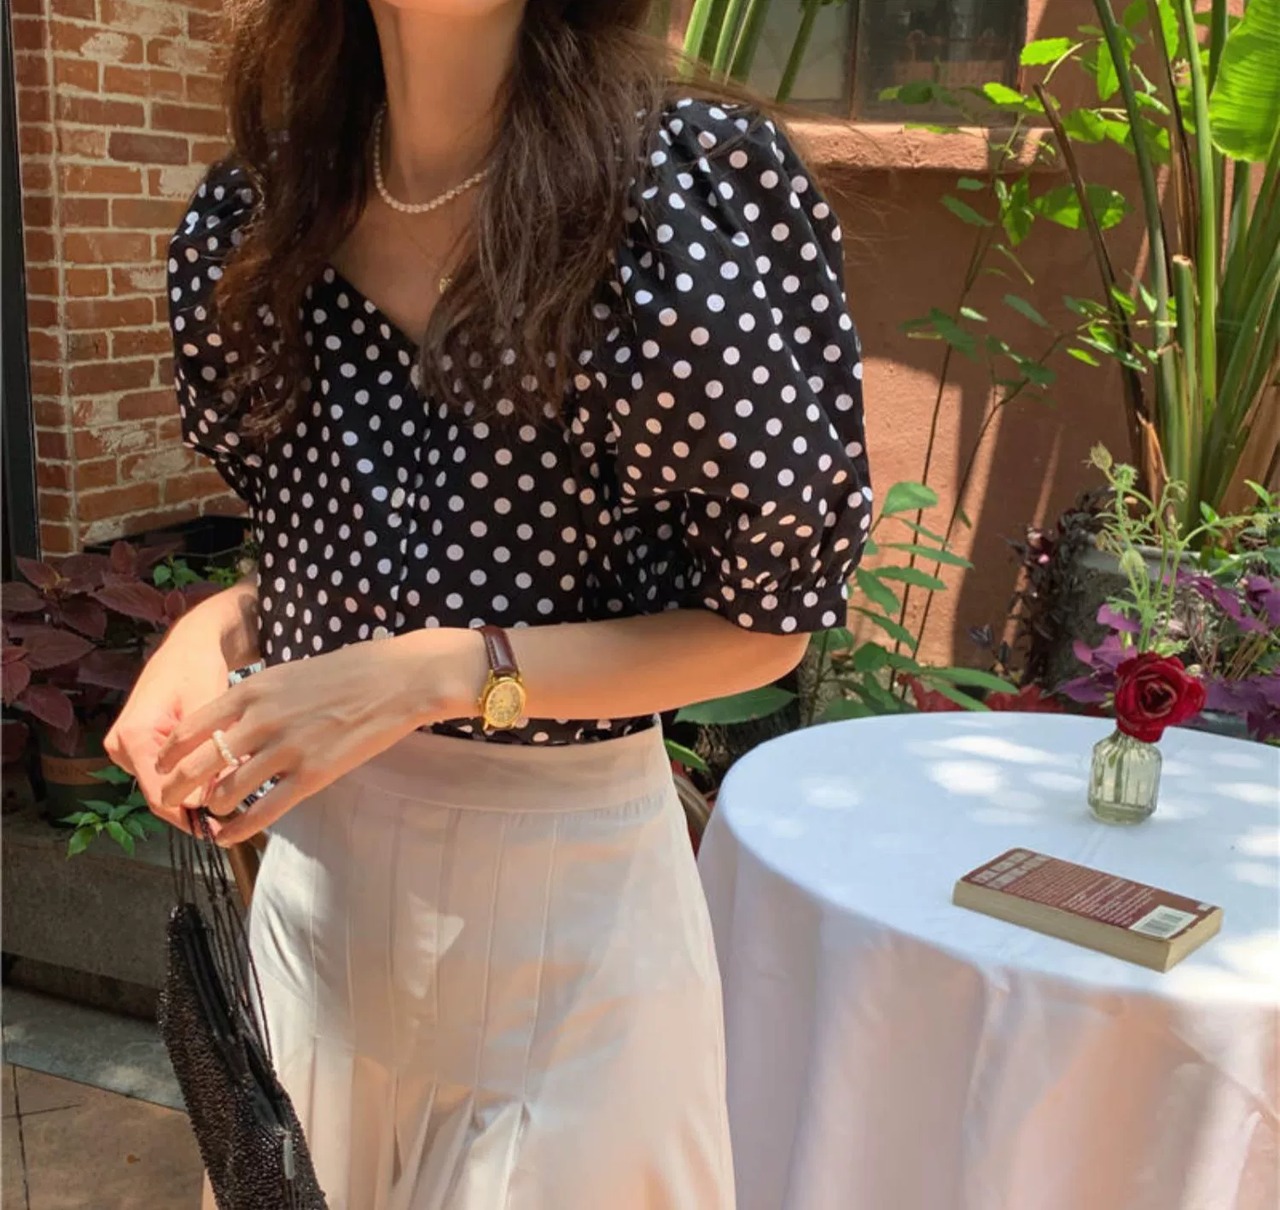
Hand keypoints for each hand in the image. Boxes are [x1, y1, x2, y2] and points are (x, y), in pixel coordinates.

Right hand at [104, 613, 252, 833]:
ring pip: (166, 787)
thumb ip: (209, 751)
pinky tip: (221, 786)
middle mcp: (121, 747)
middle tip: (234, 824)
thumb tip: (216, 798)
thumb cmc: (199, 669)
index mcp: (133, 736)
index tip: (220, 831)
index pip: (159, 794)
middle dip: (196, 808)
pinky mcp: (141, 749)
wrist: (189, 646)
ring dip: (196, 795)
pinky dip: (192, 782)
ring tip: (233, 803)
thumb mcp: (210, 709)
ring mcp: (128, 750)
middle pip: (161, 795)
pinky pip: (167, 776)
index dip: (190, 816)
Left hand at [152, 629, 484, 845]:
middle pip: (199, 763)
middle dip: (176, 787)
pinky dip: (238, 828)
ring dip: (212, 808)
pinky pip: (265, 810)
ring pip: (228, 791)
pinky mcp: (313, 775)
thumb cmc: (351, 670)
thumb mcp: (291, 672)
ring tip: (210, 815)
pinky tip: (227, 836)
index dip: (170, 752)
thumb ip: (258, 698)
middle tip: (169, 800)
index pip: (191, 726)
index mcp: (253, 690)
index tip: (161, 766)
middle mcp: (261, 720)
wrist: (399, 680)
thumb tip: (233, 723)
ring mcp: (286, 749)